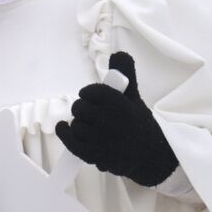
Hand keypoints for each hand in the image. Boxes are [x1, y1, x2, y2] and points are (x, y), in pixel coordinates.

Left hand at [54, 52, 178, 186]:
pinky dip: (64, 133)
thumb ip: (125, 75)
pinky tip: (64, 127)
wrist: (148, 154)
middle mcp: (113, 124)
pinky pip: (72, 143)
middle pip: (81, 108)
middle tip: (89, 110)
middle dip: (82, 107)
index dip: (89, 92)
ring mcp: (104, 142)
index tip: (89, 94)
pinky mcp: (96, 156)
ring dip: (78, 122)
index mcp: (123, 107)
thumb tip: (118, 54)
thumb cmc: (137, 122)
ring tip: (89, 123)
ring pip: (76, 125)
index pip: (95, 92)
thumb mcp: (133, 96)